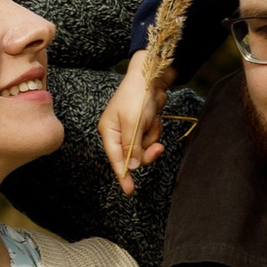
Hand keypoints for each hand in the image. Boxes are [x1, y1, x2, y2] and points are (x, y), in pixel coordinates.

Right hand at [100, 60, 164, 193]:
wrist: (151, 75)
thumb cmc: (137, 95)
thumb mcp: (133, 122)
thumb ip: (132, 146)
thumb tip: (133, 167)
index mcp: (109, 131)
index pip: (116, 159)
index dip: (123, 175)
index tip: (129, 191)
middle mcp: (118, 132)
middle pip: (133, 156)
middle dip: (147, 151)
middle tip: (158, 147)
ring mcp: (131, 129)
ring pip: (144, 148)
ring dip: (152, 137)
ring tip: (153, 121)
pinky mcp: (143, 125)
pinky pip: (151, 137)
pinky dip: (155, 130)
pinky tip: (155, 118)